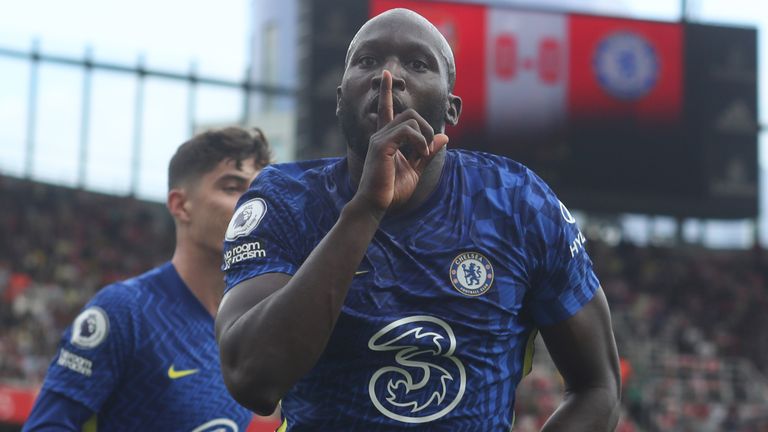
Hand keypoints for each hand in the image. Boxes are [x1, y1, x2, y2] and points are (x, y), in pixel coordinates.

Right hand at [355, 70, 448, 217]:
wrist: (376, 205)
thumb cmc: (392, 190)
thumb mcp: (416, 169)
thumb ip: (427, 152)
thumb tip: (443, 137)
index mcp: (386, 138)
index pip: (386, 109)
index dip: (386, 91)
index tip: (387, 75)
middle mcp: (380, 134)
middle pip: (410, 114)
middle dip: (425, 128)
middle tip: (427, 150)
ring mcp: (379, 138)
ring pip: (410, 119)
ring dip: (424, 136)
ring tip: (423, 154)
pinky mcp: (381, 145)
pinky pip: (407, 131)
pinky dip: (419, 142)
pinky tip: (419, 155)